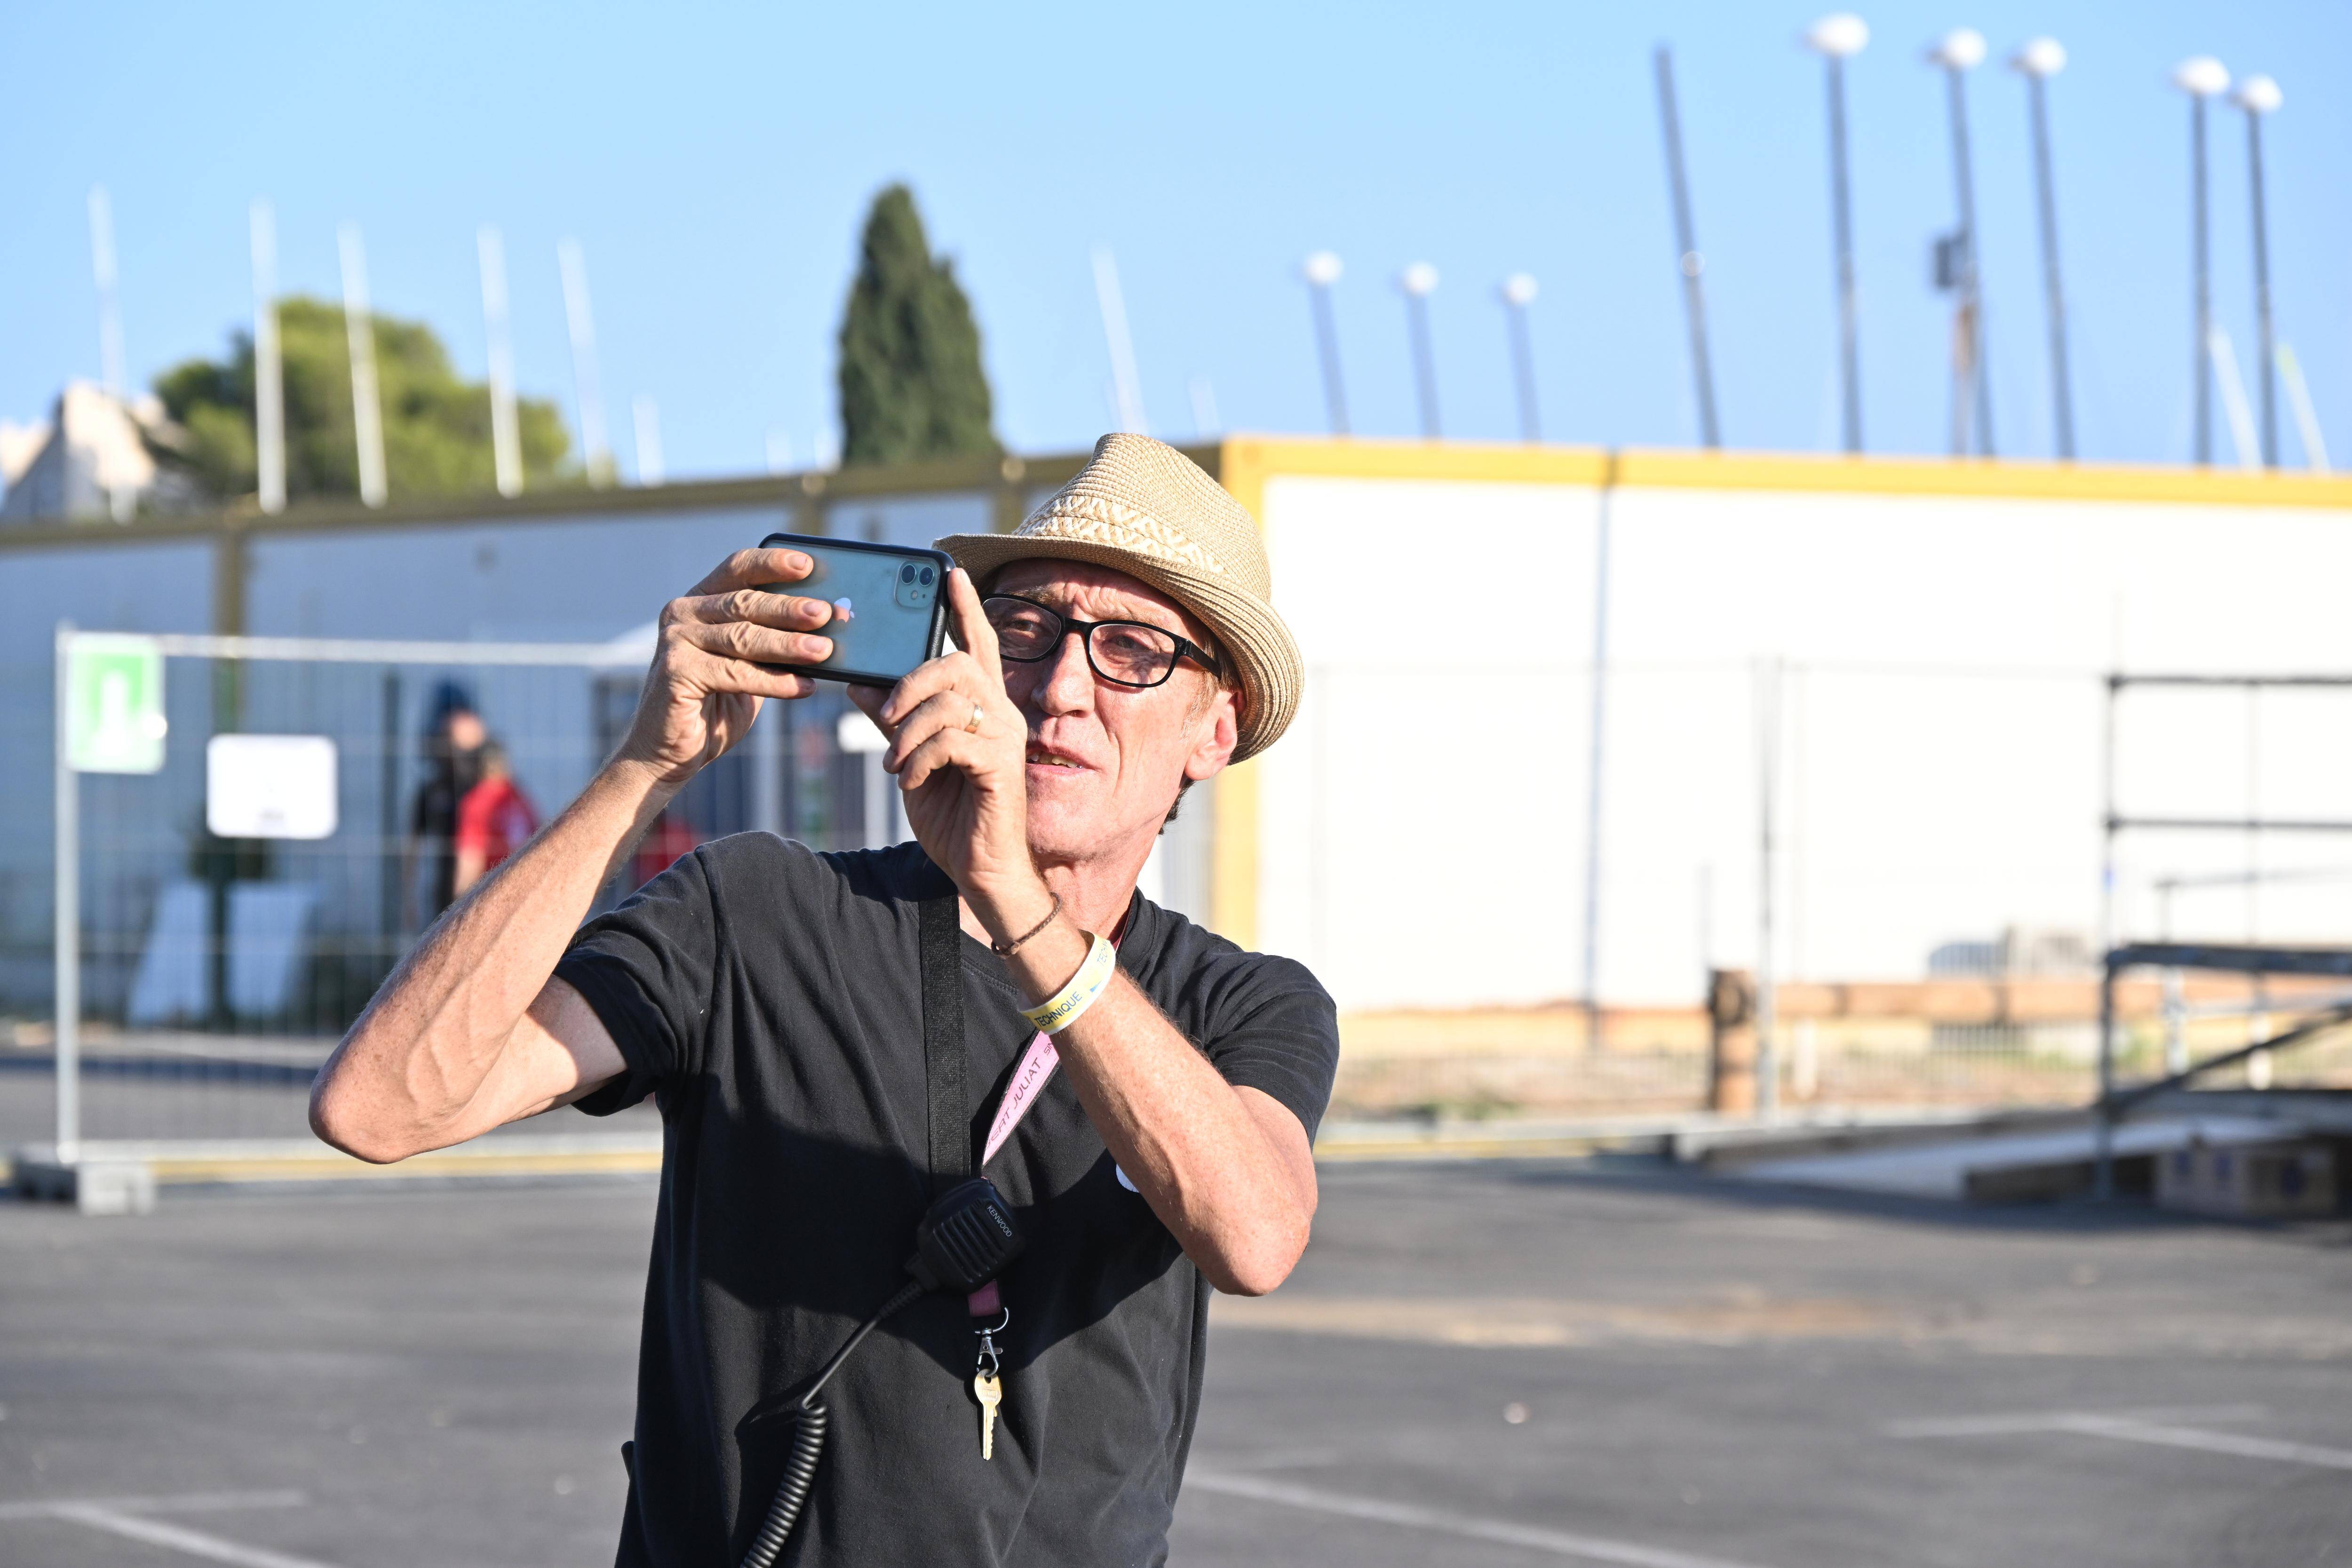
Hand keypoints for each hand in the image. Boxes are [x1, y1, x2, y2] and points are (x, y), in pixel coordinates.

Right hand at [613, 548, 833, 787]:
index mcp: (701, 600)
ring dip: (788, 644)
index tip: (808, 564)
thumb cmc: (716, 703)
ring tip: (824, 651)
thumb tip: (828, 628)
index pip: (738, 568)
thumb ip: (774, 642)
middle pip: (744, 602)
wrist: (669, 751)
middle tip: (826, 614)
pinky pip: (735, 673)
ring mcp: (675, 641)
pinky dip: (774, 681)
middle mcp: (683, 612)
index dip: (772, 563)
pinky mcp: (676, 672)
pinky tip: (804, 688)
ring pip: (742, 637)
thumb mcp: (749, 665)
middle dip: (789, 608)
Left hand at [848, 569, 1044, 930]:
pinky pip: (949, 741)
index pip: (977, 644)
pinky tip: (911, 781)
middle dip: (910, 684)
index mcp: (981, 705)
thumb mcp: (910, 758)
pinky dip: (919, 760)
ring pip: (948, 702)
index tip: (949, 573)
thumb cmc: (951, 813)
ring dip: (908, 731)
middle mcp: (1000, 712)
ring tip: (895, 763)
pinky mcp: (1000, 765)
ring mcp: (1004, 737)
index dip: (964, 608)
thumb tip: (857, 682)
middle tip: (885, 716)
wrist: (980, 868)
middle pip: (954, 664)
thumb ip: (892, 719)